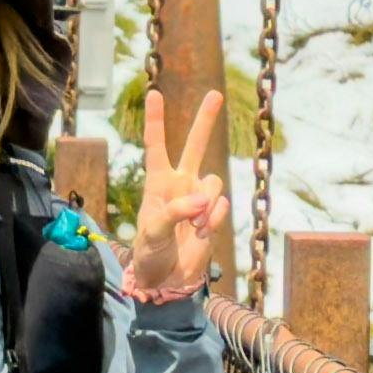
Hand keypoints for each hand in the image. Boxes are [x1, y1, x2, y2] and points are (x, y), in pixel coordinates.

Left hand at [118, 92, 229, 302]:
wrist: (167, 279)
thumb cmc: (150, 253)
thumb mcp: (153, 232)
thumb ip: (174, 212)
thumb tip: (202, 200)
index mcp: (158, 183)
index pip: (156, 146)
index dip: (156, 121)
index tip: (155, 93)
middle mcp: (180, 184)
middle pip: (195, 146)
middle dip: (206, 120)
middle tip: (215, 94)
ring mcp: (199, 199)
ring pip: (215, 182)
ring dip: (206, 205)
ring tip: (192, 228)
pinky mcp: (213, 216)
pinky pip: (222, 206)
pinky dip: (213, 220)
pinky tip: (200, 233)